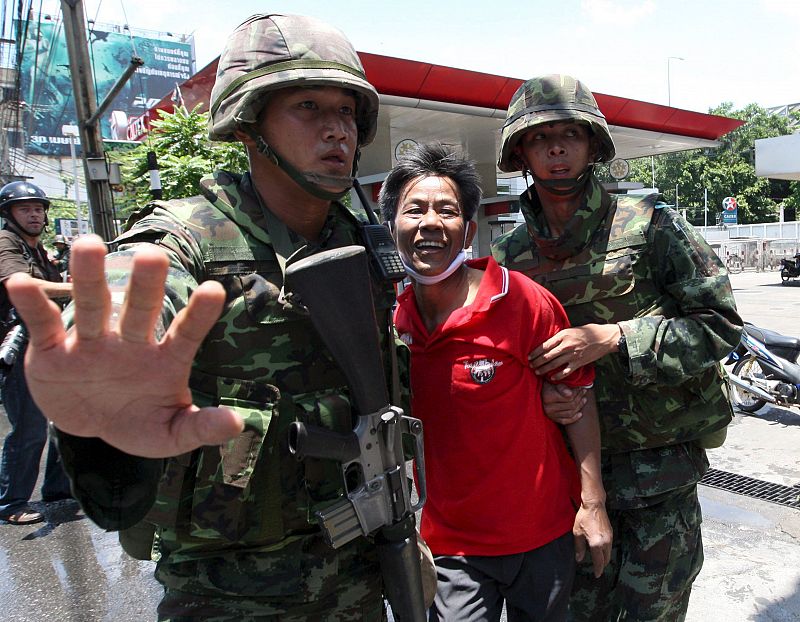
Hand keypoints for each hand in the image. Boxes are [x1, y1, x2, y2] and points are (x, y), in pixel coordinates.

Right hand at [7, 235, 243, 457]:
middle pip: (139, 309)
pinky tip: (21, 282)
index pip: (186, 333)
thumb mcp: (170, 434)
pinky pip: (43, 324)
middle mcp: (130, 343)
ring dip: (89, 276)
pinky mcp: (53, 351)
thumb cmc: (139, 422)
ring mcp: (91, 343)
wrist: (91, 427)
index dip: (199, 314)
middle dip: (145, 284)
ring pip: (93, 305)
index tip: (215, 291)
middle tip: (153, 255)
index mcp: (163, 360)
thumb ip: (200, 427)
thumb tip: (236, 424)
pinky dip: (32, 304)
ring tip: (88, 245)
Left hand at [529, 324, 619, 380]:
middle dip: (536, 362)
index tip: (528, 357)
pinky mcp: (579, 363)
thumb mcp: (570, 329)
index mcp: (563, 335)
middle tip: (530, 366)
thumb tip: (546, 343)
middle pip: (547, 356)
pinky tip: (551, 378)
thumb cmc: (586, 332)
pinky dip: (557, 376)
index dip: (534, 352)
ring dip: (543, 369)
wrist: (603, 338)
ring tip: (537, 372)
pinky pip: (565, 372)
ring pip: (553, 365)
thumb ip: (559, 336)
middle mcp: (566, 345)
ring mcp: (572, 355)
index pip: (544, 345)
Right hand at [542, 382, 585, 424]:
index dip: (577, 392)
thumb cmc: (551, 385)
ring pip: (570, 413)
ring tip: (584, 399)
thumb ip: (562, 387)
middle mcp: (548, 407)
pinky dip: (574, 418)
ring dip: (579, 406)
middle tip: (584, 391)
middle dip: (579, 398)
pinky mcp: (553, 419)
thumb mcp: (555, 382)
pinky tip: (580, 413)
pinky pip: (566, 421)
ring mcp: (550, 415)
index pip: (569, 397)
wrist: (543, 391)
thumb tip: (570, 394)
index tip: (581, 387)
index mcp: (548, 397)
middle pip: (571, 405)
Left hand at [573, 499, 612, 577]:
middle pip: (606, 559)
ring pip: (609, 553)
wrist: (594, 505)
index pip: (599, 562)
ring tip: (598, 561)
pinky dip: (606, 551)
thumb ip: (579, 548)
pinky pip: (610, 546)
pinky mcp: (611, 533)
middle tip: (597, 569)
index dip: (598, 570)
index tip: (597, 575)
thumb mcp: (577, 533)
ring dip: (604, 558)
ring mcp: (610, 538)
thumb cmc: (584, 518)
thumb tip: (579, 559)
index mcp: (596, 544)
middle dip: (602, 565)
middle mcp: (605, 543)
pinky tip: (600, 550)